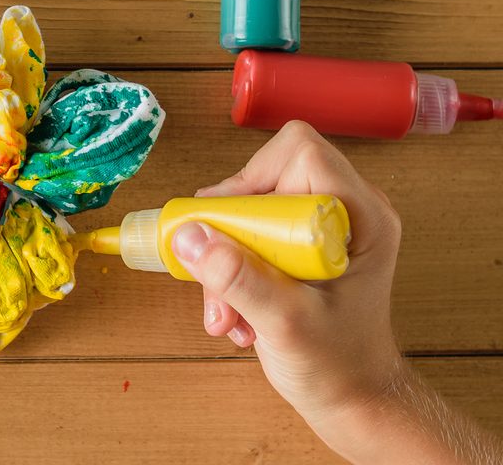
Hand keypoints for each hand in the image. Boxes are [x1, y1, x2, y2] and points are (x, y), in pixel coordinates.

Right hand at [173, 121, 402, 419]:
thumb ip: (238, 279)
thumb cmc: (338, 366)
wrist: (352, 398)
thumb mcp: (285, 323)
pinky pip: (249, 228)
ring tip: (224, 309)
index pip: (301, 153)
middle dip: (231, 226)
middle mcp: (345, 209)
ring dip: (224, 255)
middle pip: (267, 175)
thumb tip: (190, 235)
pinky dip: (230, 266)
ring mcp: (321, 224)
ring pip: (250, 205)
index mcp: (362, 215)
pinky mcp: (300, 241)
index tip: (229, 223)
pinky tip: (236, 310)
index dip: (255, 177)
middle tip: (214, 270)